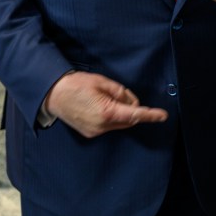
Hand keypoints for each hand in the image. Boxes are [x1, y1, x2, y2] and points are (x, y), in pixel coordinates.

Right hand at [43, 71, 167, 138]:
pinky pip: (109, 126)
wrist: (53, 94)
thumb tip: (133, 103)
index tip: (162, 116)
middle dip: (133, 110)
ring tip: (107, 99)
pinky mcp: (90, 133)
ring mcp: (95, 131)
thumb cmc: (77, 84)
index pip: (135, 115)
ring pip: (119, 124)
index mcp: (106, 112)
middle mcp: (102, 126)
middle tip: (123, 95)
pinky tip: (101, 107)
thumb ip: (122, 93)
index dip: (150, 115)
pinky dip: (112, 118)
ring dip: (122, 114)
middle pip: (128, 120)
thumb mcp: (103, 82)